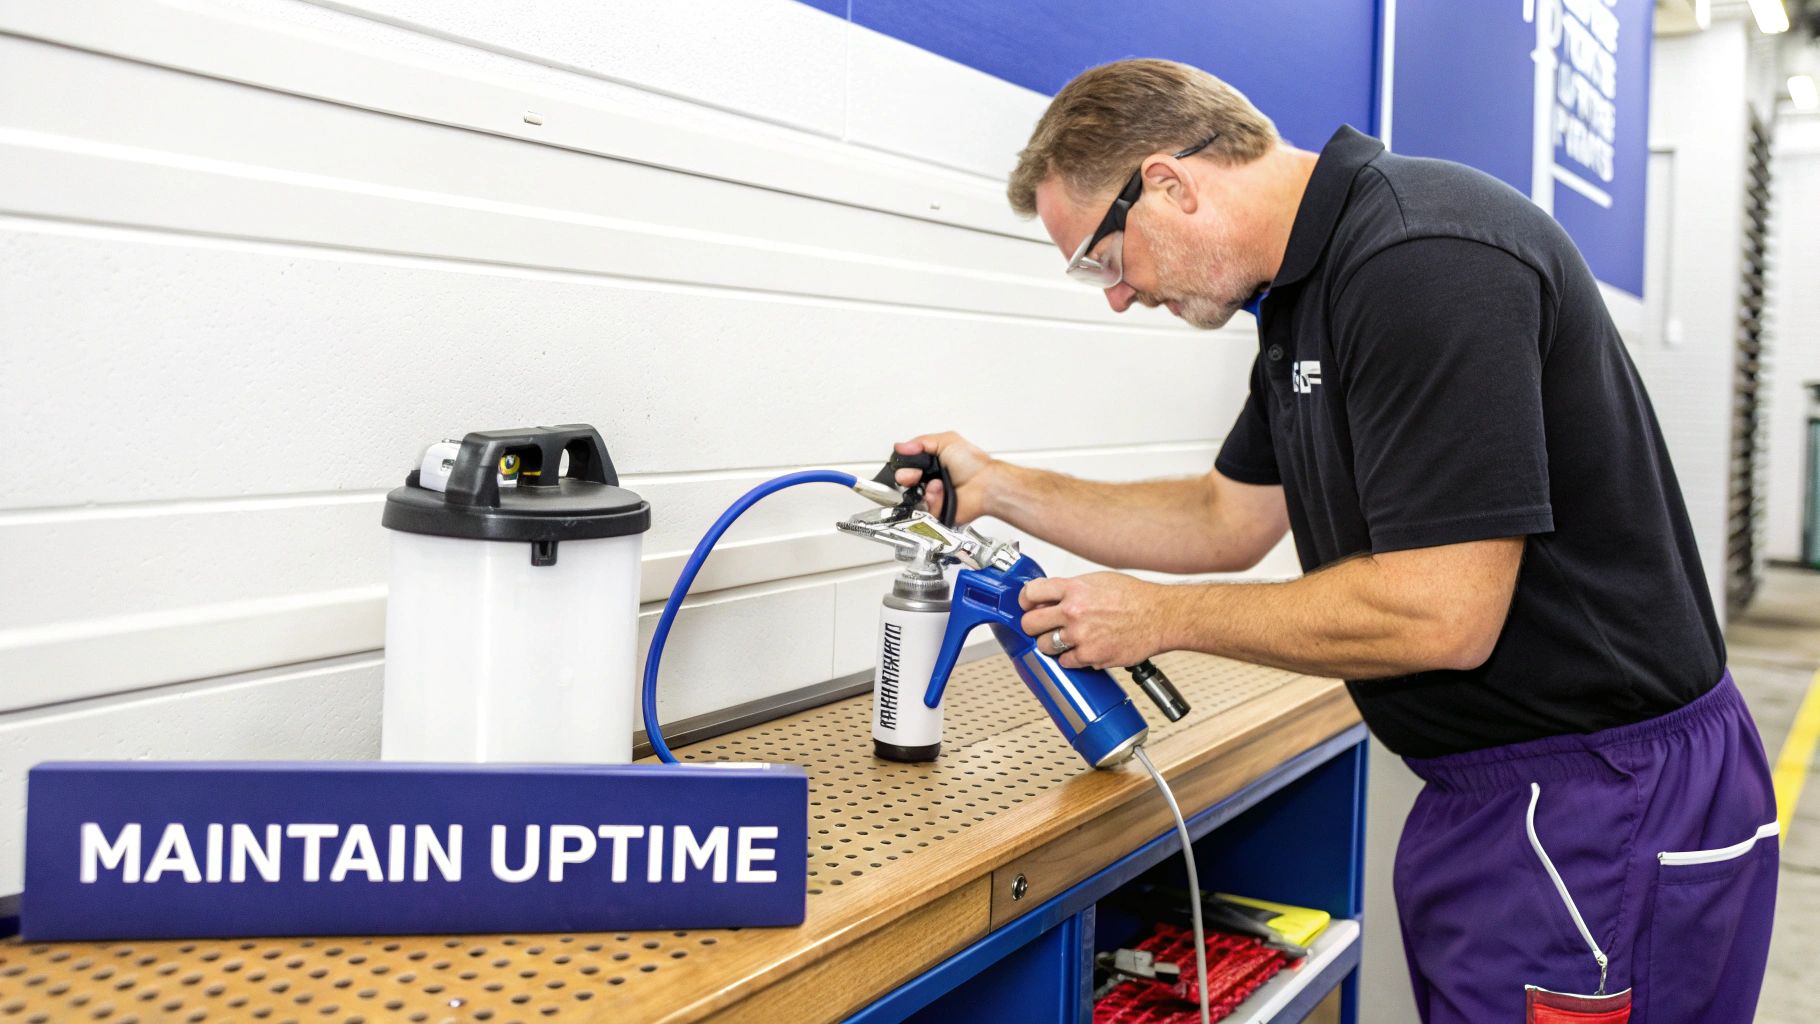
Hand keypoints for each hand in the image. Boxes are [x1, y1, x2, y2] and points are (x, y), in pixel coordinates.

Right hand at [892, 432, 995, 524]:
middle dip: (907, 477)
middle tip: (915, 476)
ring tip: (937, 485)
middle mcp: (931, 479)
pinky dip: (932, 502)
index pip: (907, 465)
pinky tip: (941, 494)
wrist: (986, 485)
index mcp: (932, 463)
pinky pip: (924, 510)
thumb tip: (901, 446)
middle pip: (906, 482)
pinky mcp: (938, 512)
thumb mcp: (946, 441)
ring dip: (923, 489)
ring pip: (913, 497)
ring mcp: (934, 497)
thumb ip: (921, 442)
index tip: (905, 465)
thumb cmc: (973, 464)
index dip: (903, 466)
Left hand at [1017, 572, 1171, 669]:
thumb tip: (1050, 597)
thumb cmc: (1135, 598)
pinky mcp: (1091, 656)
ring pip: (1045, 646)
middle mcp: (1074, 612)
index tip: (1028, 605)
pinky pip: (1066, 662)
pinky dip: (1071, 658)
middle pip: (1030, 623)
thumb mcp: (1098, 580)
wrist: (1160, 617)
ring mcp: (1081, 636)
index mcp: (1075, 589)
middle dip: (1032, 625)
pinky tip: (1082, 649)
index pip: (1031, 593)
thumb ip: (1071, 589)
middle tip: (1039, 626)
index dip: (1026, 600)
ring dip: (1051, 644)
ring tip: (1064, 639)